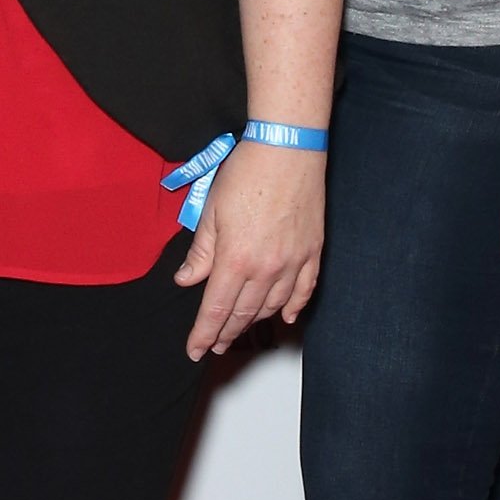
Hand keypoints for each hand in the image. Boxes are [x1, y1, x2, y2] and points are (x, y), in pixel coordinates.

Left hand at [175, 143, 325, 360]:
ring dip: (254, 321)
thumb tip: (187, 280)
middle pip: (244, 313)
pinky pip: (305, 289)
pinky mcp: (312, 251)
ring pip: (272, 306)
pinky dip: (294, 307)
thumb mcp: (212, 211)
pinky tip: (286, 317)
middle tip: (215, 345)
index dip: (204, 334)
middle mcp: (266, 268)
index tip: (196, 350)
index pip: (216, 309)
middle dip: (226, 333)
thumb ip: (201, 252)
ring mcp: (293, 262)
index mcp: (235, 259)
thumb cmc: (246, 173)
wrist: (288, 149)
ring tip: (240, 330)